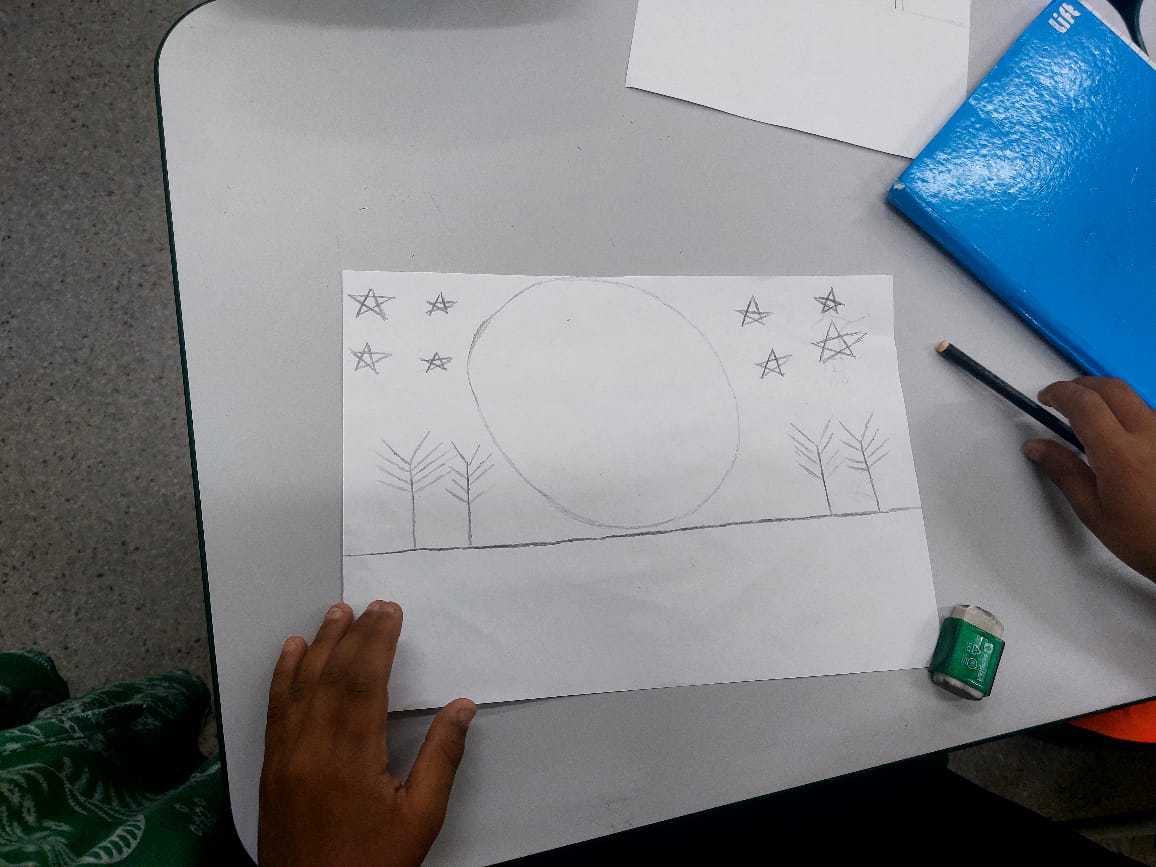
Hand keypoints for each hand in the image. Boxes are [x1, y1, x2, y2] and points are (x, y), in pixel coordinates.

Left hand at [259, 601, 475, 866]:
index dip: (378, 641)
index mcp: (352, 758)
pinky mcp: (272, 767)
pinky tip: (291, 652)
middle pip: (334, 675)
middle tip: (372, 605)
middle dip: (355, 635)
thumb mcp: (421, 817)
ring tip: (335, 613)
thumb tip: (463, 708)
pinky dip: (283, 676)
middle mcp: (313, 748)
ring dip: (320, 645)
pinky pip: (276, 709)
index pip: (365, 681)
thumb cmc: (371, 864)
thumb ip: (442, 757)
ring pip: (302, 685)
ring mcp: (287, 756)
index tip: (390, 612)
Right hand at [1023, 376, 1155, 579]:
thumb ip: (1064, 472)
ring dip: (1106, 397)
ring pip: (1134, 398)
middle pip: (1112, 388)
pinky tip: (1119, 433)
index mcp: (1120, 455)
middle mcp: (1150, 436)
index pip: (1085, 404)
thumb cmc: (1143, 538)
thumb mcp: (1093, 511)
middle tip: (1063, 399)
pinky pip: (1149, 413)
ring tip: (1088, 417)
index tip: (1046, 398)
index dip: (1060, 393)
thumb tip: (1037, 446)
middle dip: (1082, 385)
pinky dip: (1127, 411)